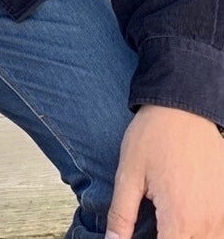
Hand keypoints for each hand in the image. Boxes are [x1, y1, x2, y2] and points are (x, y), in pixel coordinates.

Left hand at [107, 104, 223, 237]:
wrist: (184, 109)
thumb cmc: (153, 137)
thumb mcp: (128, 175)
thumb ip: (121, 215)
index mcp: (180, 218)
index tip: (136, 237)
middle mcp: (208, 221)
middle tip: (152, 226)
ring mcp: (222, 213)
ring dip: (186, 237)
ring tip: (165, 224)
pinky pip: (218, 230)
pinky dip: (202, 230)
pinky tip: (184, 219)